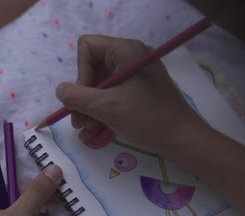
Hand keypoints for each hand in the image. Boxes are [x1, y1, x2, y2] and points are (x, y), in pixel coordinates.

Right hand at [56, 35, 204, 154]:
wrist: (184, 140)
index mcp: (126, 51)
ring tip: (84, 131)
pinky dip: (103, 111)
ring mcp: (137, 74)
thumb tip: (60, 90)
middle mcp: (131, 57)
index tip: (83, 97)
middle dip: (82, 97)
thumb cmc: (146, 118)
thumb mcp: (106, 107)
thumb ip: (77, 97)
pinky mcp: (141, 90)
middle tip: (77, 121)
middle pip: (93, 69)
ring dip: (90, 108)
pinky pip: (114, 95)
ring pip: (102, 86)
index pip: (88, 47)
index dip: (80, 72)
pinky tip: (94, 132)